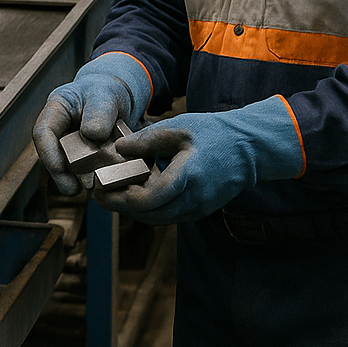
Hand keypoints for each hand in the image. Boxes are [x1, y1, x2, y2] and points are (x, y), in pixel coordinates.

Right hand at [32, 52, 152, 195]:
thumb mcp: (106, 95)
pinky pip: (86, 171)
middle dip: (62, 174)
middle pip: (53, 154)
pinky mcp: (85, 158)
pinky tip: (107, 185)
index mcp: (56, 109)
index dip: (47, 152)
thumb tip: (92, 135)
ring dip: (79, 179)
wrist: (118, 97)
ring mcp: (71, 145)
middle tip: (76, 190)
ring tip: (94, 190)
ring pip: (68, 167)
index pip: (42, 132)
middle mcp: (59, 130)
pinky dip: (96, 178)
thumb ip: (100, 111)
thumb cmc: (107, 91)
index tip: (58, 169)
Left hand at [94, 96, 304, 223]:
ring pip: (159, 219)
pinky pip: (170, 215)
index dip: (122, 199)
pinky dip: (150, 209)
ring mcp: (199, 208)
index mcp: (187, 177)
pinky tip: (135, 194)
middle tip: (99, 194)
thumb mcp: (178, 127)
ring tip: (112, 194)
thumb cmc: (212, 133)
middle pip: (150, 215)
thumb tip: (118, 149)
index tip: (101, 189)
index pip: (150, 200)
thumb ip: (146, 140)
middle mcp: (194, 199)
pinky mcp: (200, 210)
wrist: (248, 148)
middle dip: (121, 207)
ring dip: (134, 211)